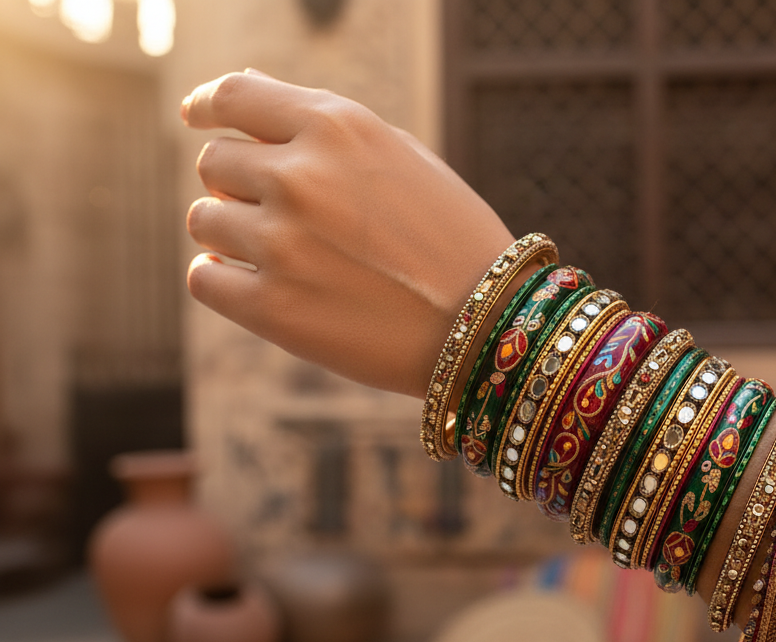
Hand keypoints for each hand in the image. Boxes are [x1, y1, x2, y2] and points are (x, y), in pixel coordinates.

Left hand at [183, 70, 515, 396]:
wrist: (489, 324)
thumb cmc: (451, 236)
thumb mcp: (399, 156)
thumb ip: (322, 128)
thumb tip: (241, 104)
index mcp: (337, 128)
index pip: (233, 95)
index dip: (207, 105)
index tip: (199, 118)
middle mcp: (302, 177)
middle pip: (215, 162)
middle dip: (238, 182)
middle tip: (281, 212)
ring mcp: (282, 244)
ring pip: (204, 219)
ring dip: (231, 232)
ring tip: (282, 253)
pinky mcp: (273, 309)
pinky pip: (205, 277)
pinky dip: (222, 277)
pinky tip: (256, 283)